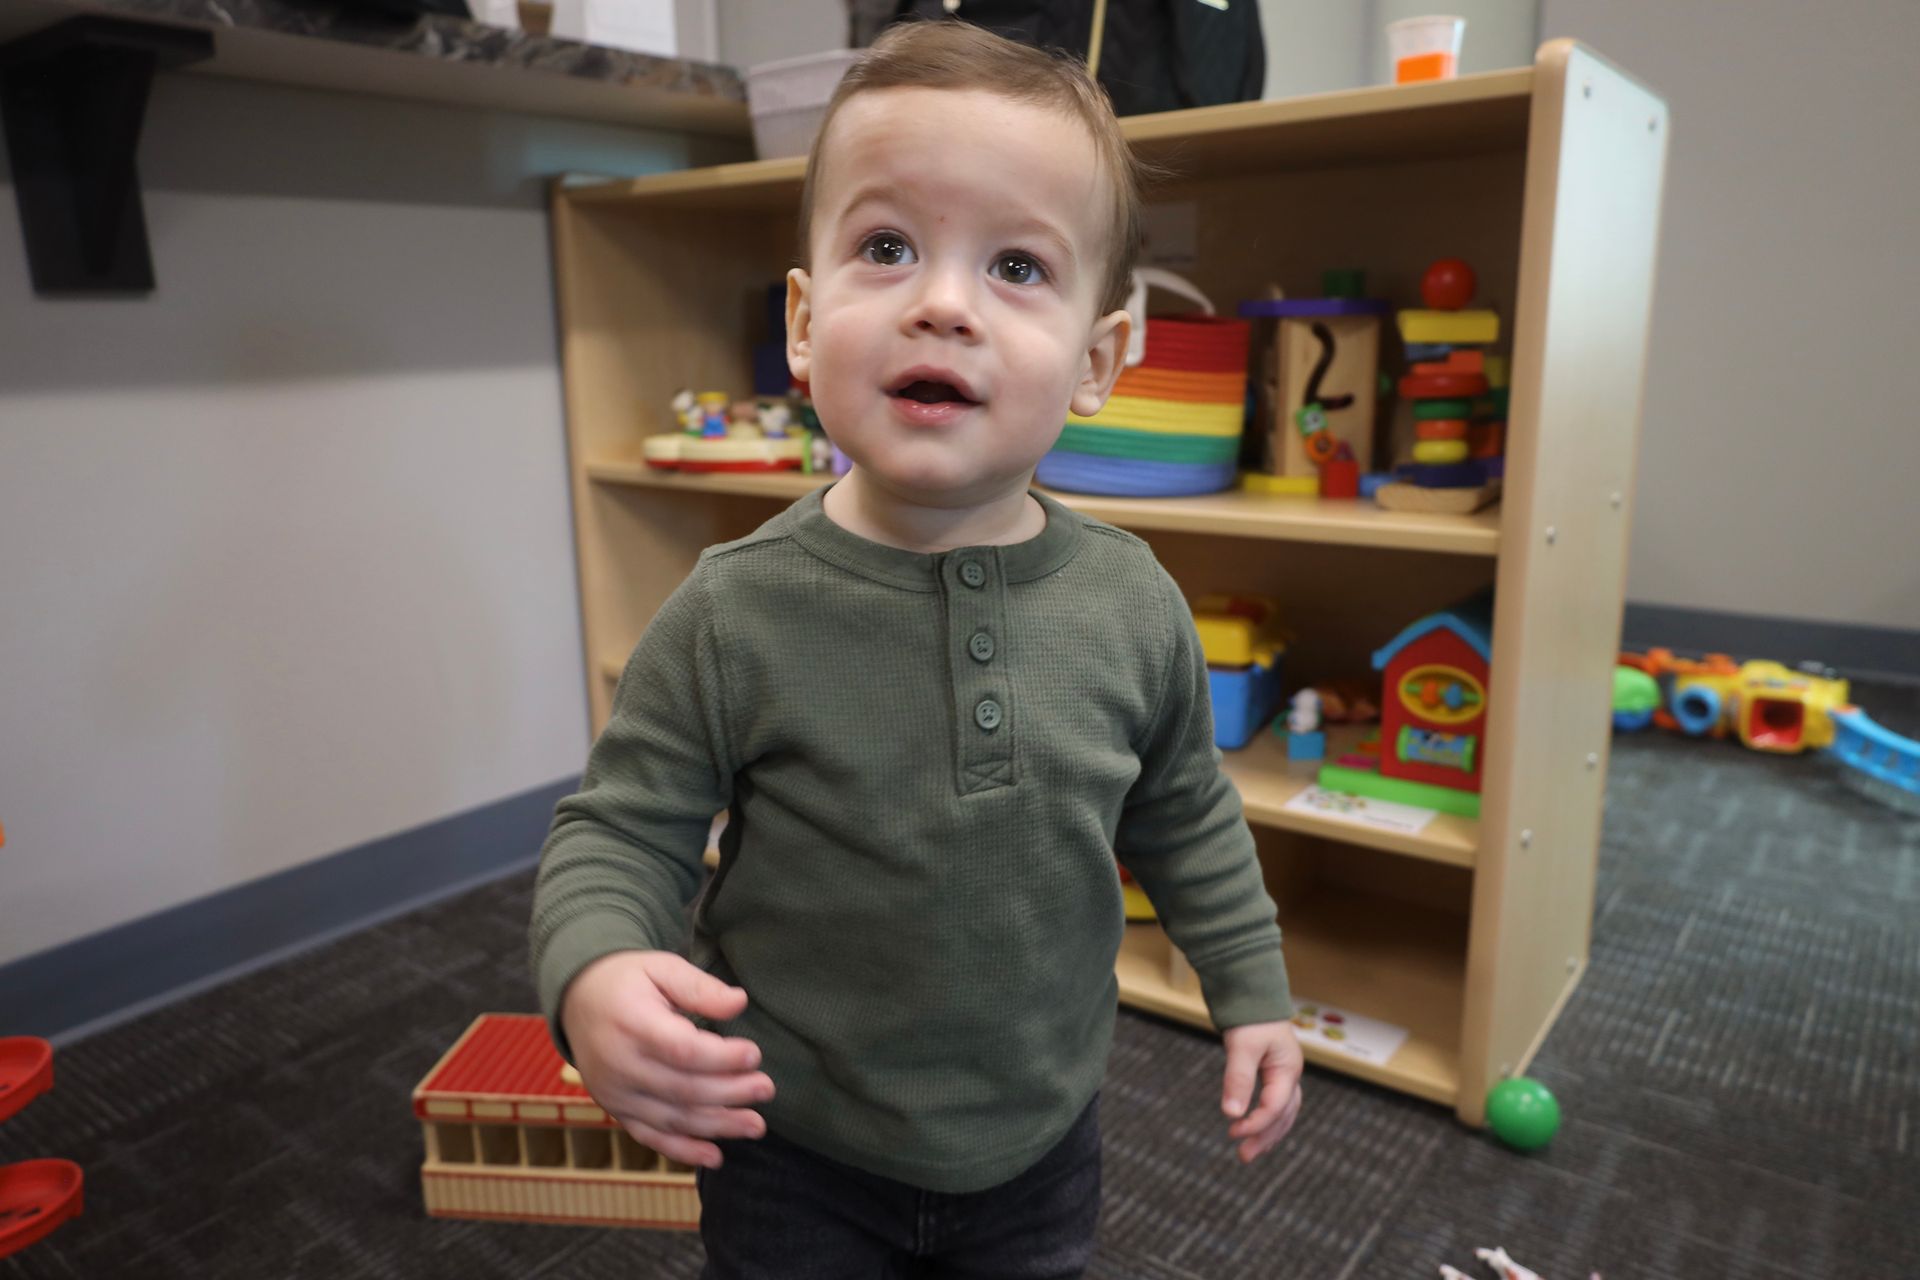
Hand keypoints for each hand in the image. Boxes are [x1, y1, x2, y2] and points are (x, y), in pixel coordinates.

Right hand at [560, 949, 774, 1169]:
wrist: (578, 1001)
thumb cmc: (628, 981)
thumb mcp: (661, 968)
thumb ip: (699, 987)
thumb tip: (739, 1002)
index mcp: (631, 1023)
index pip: (681, 1050)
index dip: (721, 1058)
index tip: (755, 1055)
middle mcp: (619, 1064)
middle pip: (681, 1089)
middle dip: (729, 1093)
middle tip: (766, 1089)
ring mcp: (615, 1093)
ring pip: (671, 1118)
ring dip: (717, 1126)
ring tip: (756, 1126)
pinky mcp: (616, 1109)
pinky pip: (650, 1136)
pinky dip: (682, 1150)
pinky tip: (715, 1157)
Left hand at [1220, 1019, 1303, 1162]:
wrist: (1253, 994)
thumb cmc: (1250, 1017)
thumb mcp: (1242, 1046)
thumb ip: (1238, 1078)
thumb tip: (1231, 1113)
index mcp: (1288, 1069)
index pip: (1275, 1106)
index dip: (1256, 1123)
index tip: (1233, 1132)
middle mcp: (1291, 1076)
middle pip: (1283, 1116)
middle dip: (1264, 1137)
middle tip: (1243, 1157)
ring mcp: (1285, 1076)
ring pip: (1282, 1114)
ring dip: (1267, 1134)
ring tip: (1249, 1153)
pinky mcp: (1274, 1075)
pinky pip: (1276, 1106)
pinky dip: (1267, 1121)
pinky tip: (1254, 1132)